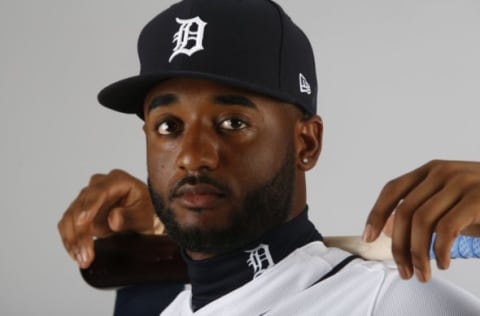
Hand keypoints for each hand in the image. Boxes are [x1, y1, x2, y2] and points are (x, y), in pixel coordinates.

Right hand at [58, 169, 161, 267]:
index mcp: (118, 180)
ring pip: (71, 216)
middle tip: (86, 254)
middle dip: (80, 232)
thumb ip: (132, 217)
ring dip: (73, 239)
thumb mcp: (147, 217)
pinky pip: (68, 225)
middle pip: (81, 205)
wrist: (147, 222)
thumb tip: (113, 219)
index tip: (83, 221)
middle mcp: (100, 186)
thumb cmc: (149, 215)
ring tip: (82, 259)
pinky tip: (76, 254)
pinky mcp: (82, 213)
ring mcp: (89, 199)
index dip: (89, 206)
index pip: (99, 191)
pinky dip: (70, 240)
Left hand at [363, 160, 479, 281]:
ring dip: (417, 254)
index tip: (368, 237)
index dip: (376, 214)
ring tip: (422, 274)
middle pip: (404, 211)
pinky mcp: (477, 198)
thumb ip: (420, 210)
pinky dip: (439, 250)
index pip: (392, 190)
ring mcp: (460, 182)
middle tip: (403, 270)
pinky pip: (446, 228)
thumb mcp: (447, 204)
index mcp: (430, 171)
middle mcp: (441, 172)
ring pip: (421, 221)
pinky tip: (443, 264)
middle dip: (398, 246)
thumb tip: (388, 229)